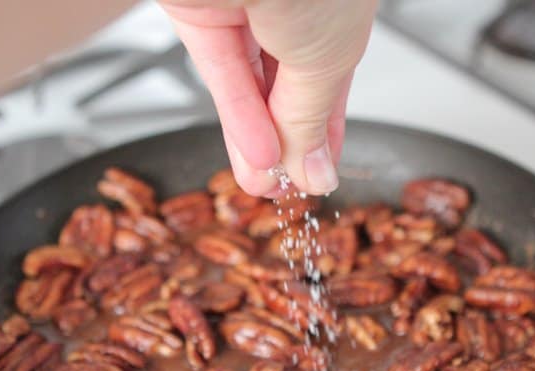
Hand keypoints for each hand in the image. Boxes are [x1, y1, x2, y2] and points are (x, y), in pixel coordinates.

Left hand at [159, 0, 377, 195]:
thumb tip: (311, 168)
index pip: (331, 84)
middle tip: (287, 188)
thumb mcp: (326, 60)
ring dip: (258, 142)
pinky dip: (236, 115)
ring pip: (250, 87)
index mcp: (336, 12)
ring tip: (265, 186)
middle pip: (287, 89)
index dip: (325, 133)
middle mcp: (291, 7)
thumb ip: (311, 118)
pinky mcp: (198, 9)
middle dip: (287, 145)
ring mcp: (242, 6)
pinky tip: (252, 154)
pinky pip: (220, 71)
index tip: (321, 172)